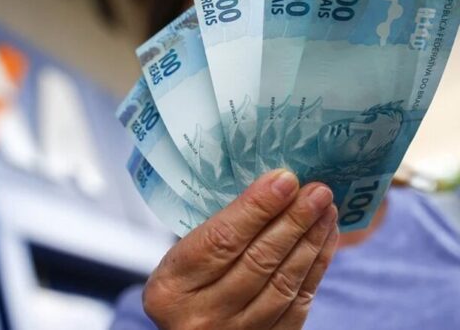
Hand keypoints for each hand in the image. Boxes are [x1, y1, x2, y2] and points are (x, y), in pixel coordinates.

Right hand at [143, 169, 338, 329]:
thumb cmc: (184, 289)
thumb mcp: (179, 261)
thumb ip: (215, 234)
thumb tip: (270, 187)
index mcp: (171, 289)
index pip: (220, 241)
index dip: (255, 209)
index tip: (284, 180)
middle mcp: (202, 316)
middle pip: (257, 261)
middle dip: (292, 220)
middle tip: (317, 190)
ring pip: (283, 283)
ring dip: (310, 241)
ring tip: (325, 209)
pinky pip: (299, 304)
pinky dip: (316, 268)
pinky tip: (324, 240)